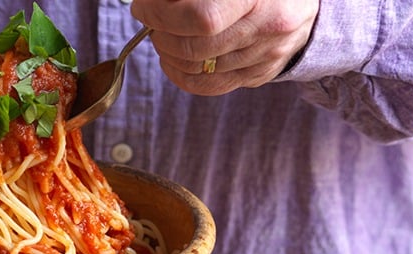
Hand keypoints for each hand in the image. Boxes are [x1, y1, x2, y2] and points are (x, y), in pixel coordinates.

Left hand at [130, 0, 318, 95]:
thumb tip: (152, 3)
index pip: (201, 19)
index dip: (162, 15)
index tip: (144, 7)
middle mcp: (268, 28)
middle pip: (196, 48)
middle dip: (160, 34)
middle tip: (150, 18)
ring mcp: (266, 56)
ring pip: (198, 71)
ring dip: (167, 53)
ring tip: (163, 32)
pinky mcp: (260, 74)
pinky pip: (210, 86)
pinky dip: (181, 74)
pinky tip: (173, 56)